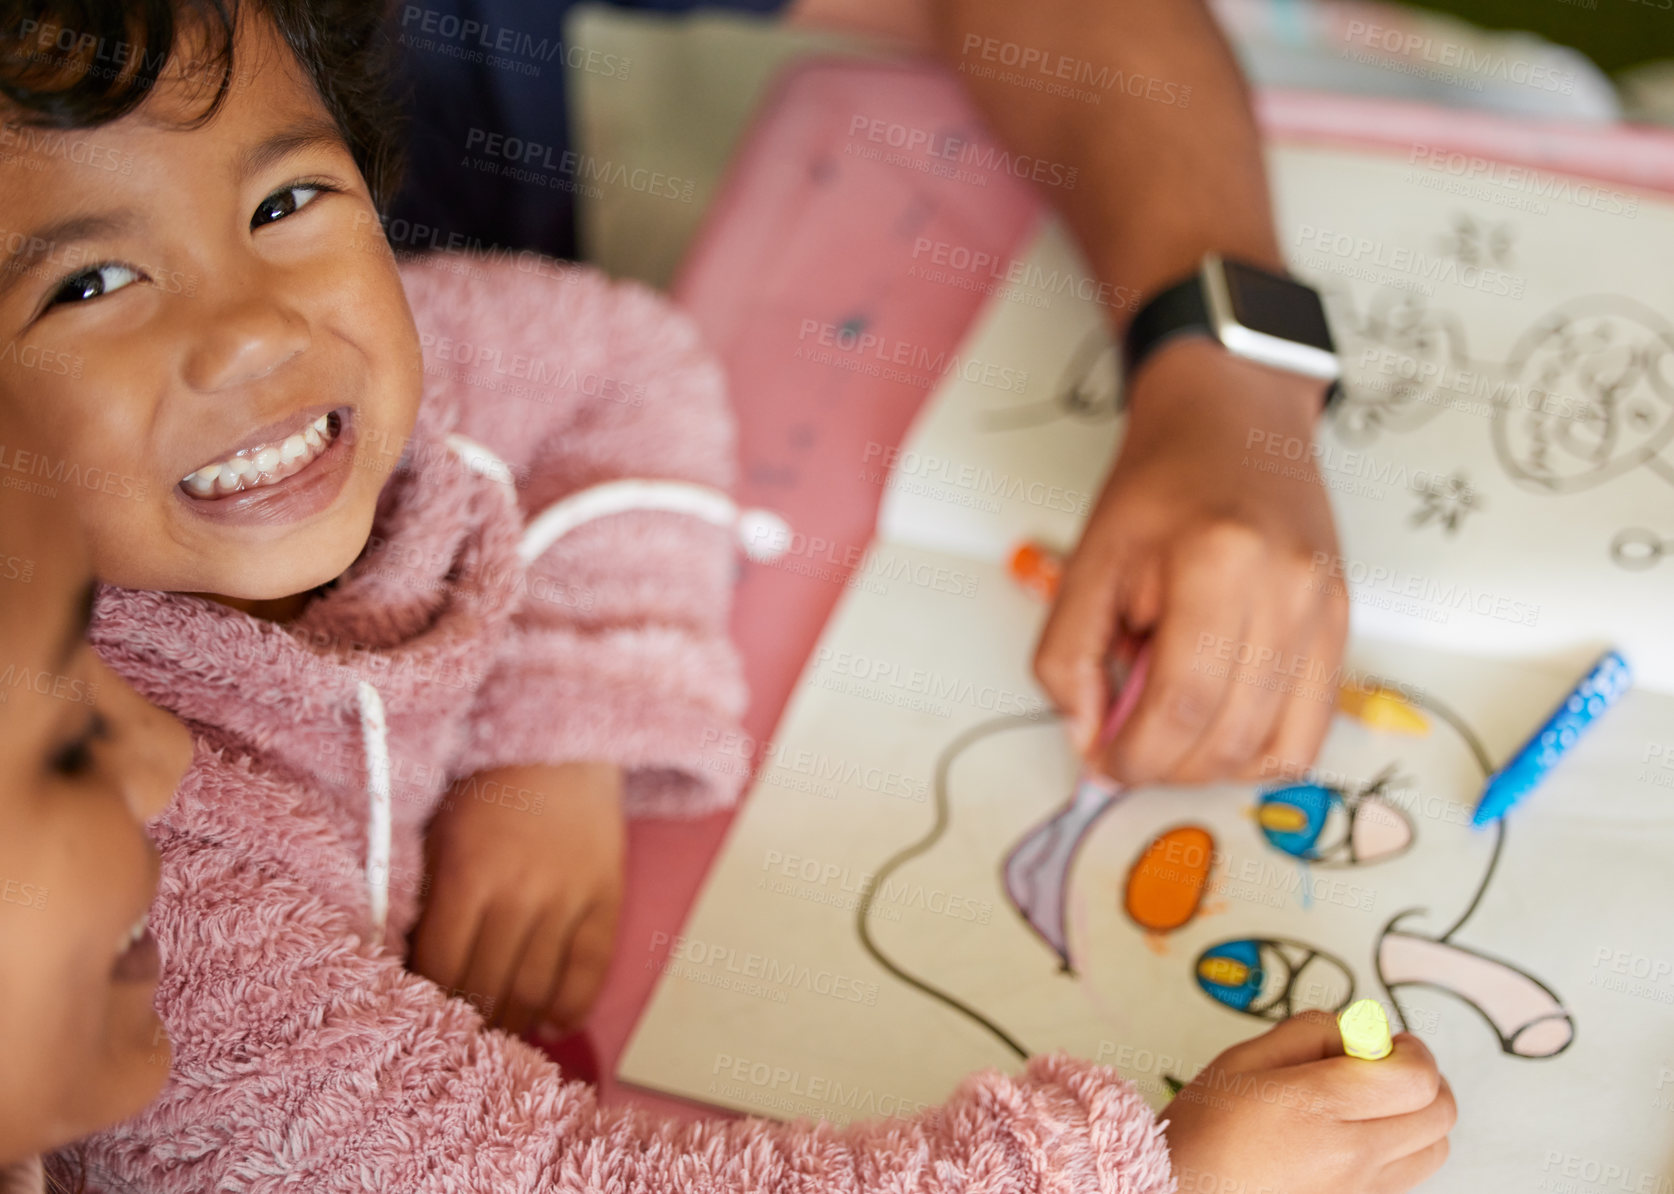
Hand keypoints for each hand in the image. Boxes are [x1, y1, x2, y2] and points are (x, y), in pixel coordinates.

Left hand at [411, 761, 623, 1038]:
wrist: (562, 745)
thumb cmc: (486, 787)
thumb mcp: (438, 831)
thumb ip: (424, 895)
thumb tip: (408, 964)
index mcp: (467, 873)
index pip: (440, 967)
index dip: (427, 1002)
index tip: (420, 1015)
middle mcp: (519, 892)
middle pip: (487, 987)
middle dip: (468, 1021)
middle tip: (457, 1036)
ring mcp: (568, 898)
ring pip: (535, 989)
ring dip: (514, 1021)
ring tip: (499, 1032)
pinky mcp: (607, 899)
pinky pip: (590, 972)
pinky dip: (570, 1008)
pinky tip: (553, 1023)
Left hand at [1034, 338, 1348, 785]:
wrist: (1233, 421)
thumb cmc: (1161, 482)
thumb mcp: (1088, 560)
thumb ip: (1069, 657)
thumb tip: (1088, 741)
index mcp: (1218, 560)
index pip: (1181, 703)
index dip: (1134, 754)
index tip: (1103, 761)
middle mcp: (1286, 588)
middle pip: (1228, 735)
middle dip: (1165, 766)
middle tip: (1126, 748)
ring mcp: (1324, 610)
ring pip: (1272, 747)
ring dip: (1208, 765)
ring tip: (1169, 727)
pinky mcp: (1342, 626)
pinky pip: (1309, 733)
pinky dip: (1256, 753)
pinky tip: (1217, 731)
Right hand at [1163, 1012, 1455, 1193]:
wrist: (1184, 1193)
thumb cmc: (1206, 1129)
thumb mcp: (1244, 1057)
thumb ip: (1309, 1032)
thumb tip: (1358, 1030)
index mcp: (1320, 1107)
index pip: (1417, 1078)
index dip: (1413, 1050)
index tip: (1386, 1041)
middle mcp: (1352, 1156)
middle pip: (1440, 1114)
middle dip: (1424, 1079)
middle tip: (1384, 1064)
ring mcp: (1360, 1191)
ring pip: (1434, 1149)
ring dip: (1418, 1116)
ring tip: (1372, 1103)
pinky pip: (1408, 1175)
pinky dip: (1401, 1148)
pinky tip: (1357, 1136)